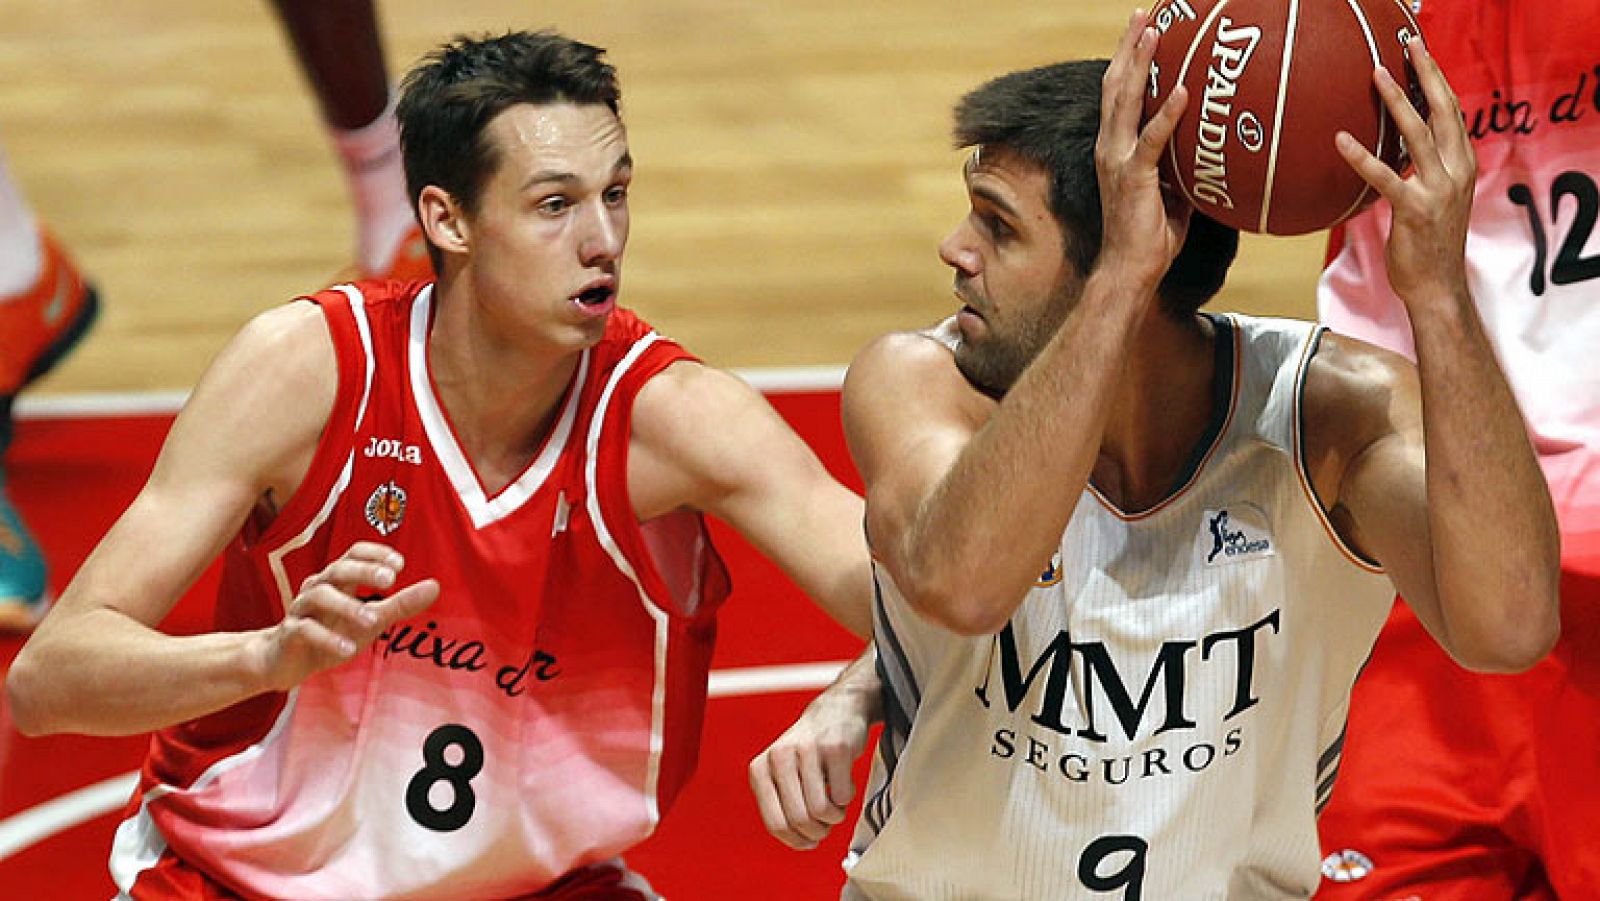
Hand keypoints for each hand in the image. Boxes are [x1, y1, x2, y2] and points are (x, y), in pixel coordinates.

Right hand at [252, 542, 439, 691]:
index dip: (375, 554)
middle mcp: (318, 588)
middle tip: (390, 580)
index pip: (353, 553)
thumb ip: (400, 603)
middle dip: (363, 571)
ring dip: (348, 607)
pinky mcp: (289, 633)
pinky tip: (348, 649)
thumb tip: (435, 586)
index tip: (399, 564)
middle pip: (338, 568)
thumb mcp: (371, 620)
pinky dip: (327, 639)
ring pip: (320, 596)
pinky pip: (305, 630)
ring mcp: (301, 609)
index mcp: (338, 580)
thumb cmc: (331, 632)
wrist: (283, 661)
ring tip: (373, 621)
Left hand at [748, 689, 872, 849]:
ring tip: (835, 806)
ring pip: (821, 811)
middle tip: (826, 824)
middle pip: (800, 820)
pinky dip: (847, 799)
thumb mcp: (781, 775)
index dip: (796, 840)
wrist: (836, 710)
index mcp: (760, 769)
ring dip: (834, 817)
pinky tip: (843, 785)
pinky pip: (843, 796)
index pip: (775, 823)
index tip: (809, 840)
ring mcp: (807, 750)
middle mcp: (779, 757)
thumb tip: (801, 843)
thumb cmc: (808, 751)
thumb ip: (780, 806)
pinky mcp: (835, 748)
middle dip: (818, 831)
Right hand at [1095, 8, 1191, 292]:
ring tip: (1154, 32)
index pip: (1118, 95)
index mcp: (1115, 148)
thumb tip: (1213, 152)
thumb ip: (1183, 166)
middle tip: (1142, 14)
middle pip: (1115, 86)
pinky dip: (1166, 114)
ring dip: (1139, 64)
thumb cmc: (1151, 237)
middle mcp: (1109, 147)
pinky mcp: (1132, 177)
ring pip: (1124, 101)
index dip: (1128, 61)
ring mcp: (1118, 160)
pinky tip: (1180, 90)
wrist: (1129, 270)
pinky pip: (1152, 139)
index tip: (1143, 31)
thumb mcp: (1173, 192)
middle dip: (1129, 47)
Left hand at [1336, 38, 1475, 304]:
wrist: (1437, 287)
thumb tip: (1401, 145)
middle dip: (1425, 75)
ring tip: (1376, 75)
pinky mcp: (1414, 211)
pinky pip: (1385, 177)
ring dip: (1396, 102)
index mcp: (1462, 166)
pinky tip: (1341, 140)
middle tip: (1408, 47)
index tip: (1422, 54)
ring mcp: (1438, 191)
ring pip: (1418, 134)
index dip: (1438, 80)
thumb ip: (1425, 168)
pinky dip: (1362, 157)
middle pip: (1442, 111)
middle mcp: (1456, 172)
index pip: (1453, 112)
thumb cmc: (1429, 244)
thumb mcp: (1435, 197)